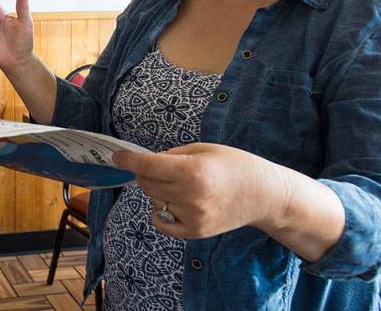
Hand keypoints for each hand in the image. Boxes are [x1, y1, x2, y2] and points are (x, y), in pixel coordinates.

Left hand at [112, 143, 288, 239]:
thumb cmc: (234, 165)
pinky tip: (174, 202)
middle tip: (161, 167)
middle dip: (146, 172)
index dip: (128, 160)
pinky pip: (162, 222)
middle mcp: (189, 195)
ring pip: (154, 200)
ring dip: (157, 190)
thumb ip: (172, 155)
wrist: (263, 195)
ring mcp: (192, 216)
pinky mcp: (195, 232)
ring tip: (181, 184)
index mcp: (191, 170)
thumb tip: (146, 162)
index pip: (147, 166)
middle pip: (147, 183)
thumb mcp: (203, 149)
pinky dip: (161, 210)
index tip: (117, 156)